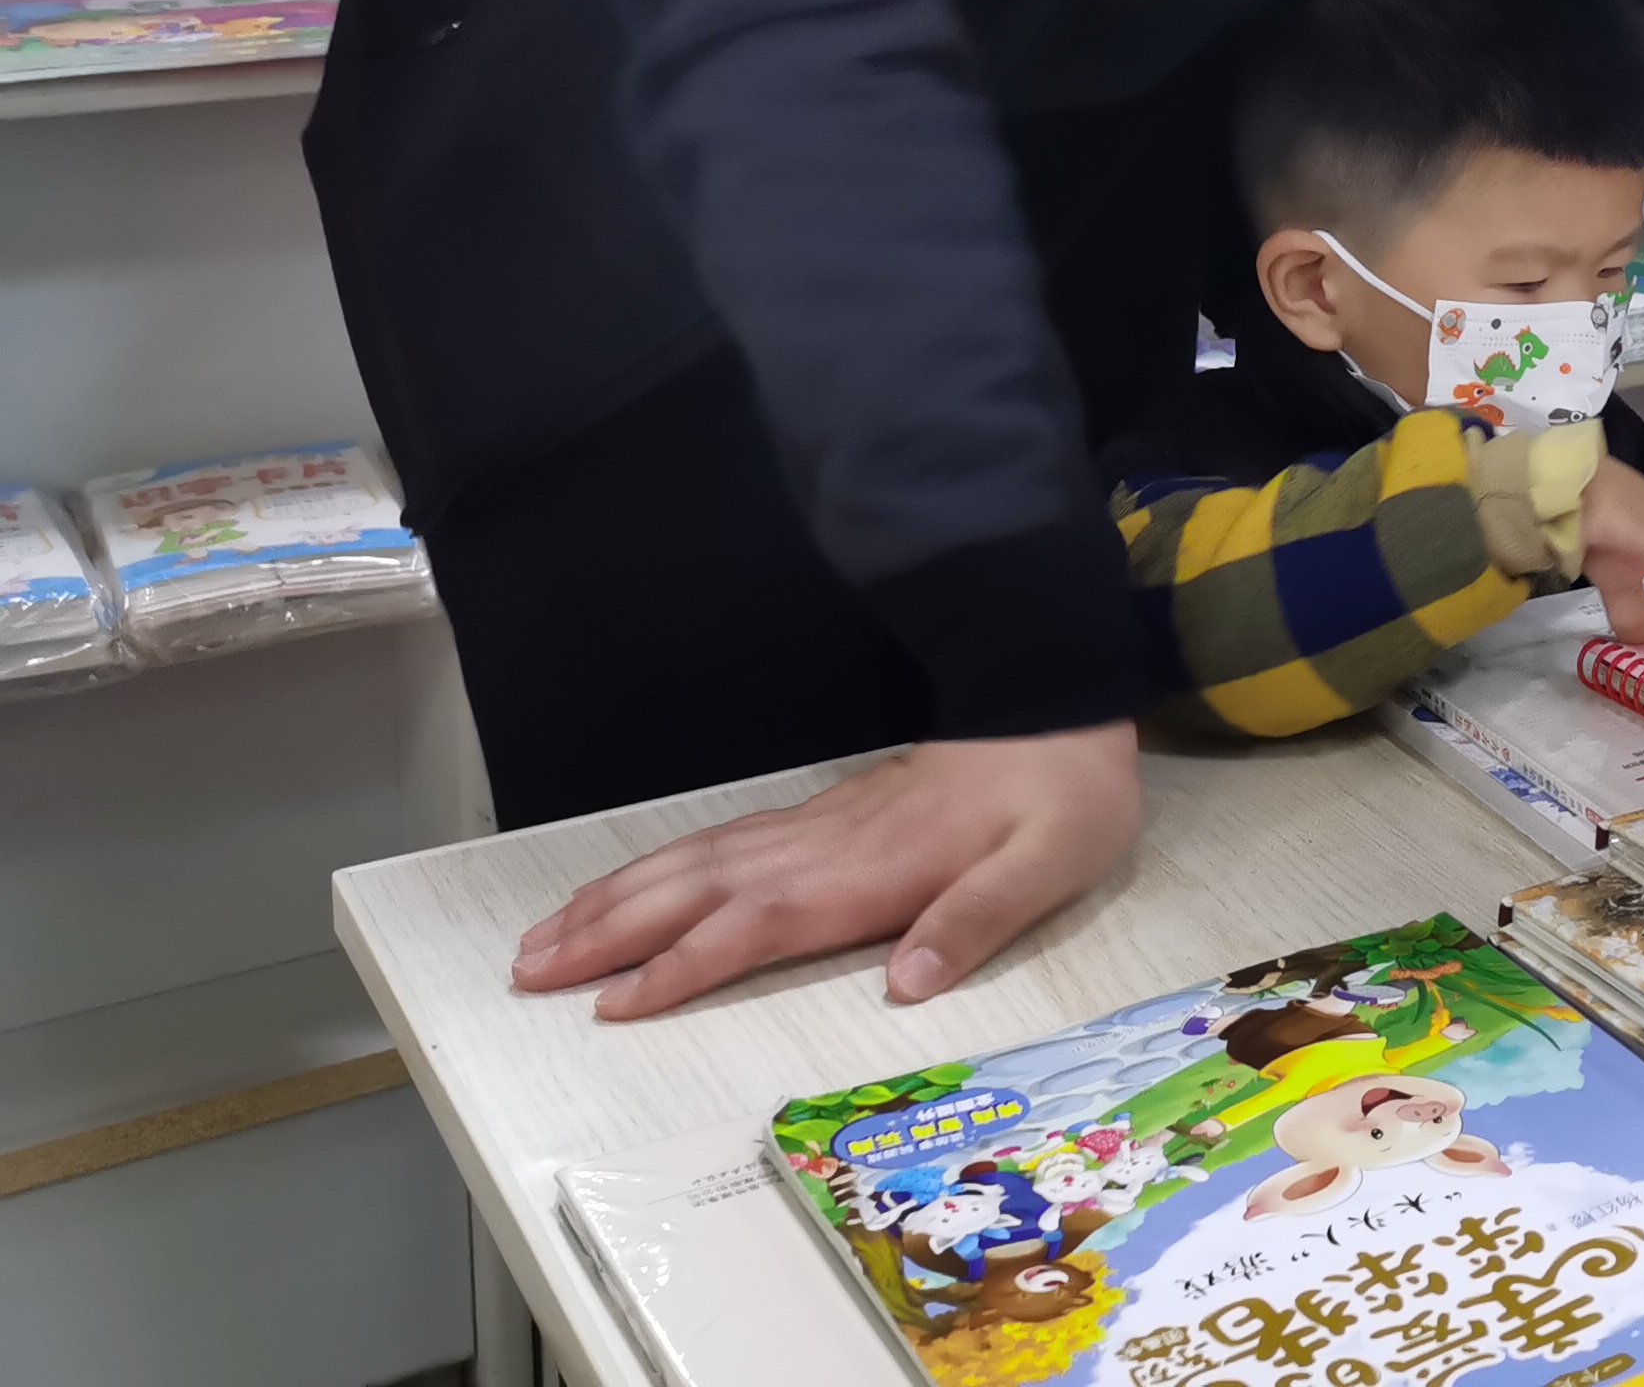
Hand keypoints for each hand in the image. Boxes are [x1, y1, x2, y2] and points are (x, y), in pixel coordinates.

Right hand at [511, 723, 1142, 1020]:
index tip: (615, 1001)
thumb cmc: (1060, 794)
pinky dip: (659, 870)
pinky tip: (630, 889)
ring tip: (541, 940)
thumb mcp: (1046, 862)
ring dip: (615, 900)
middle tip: (527, 972)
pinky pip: (717, 846)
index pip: (757, 921)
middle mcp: (823, 847)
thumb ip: (976, 920)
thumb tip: (906, 983)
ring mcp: (814, 827)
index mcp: (871, 868)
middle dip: (610, 932)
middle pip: (697, 889)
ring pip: (694, 863)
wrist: (1055, 699)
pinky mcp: (820, 818)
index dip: (685, 962)